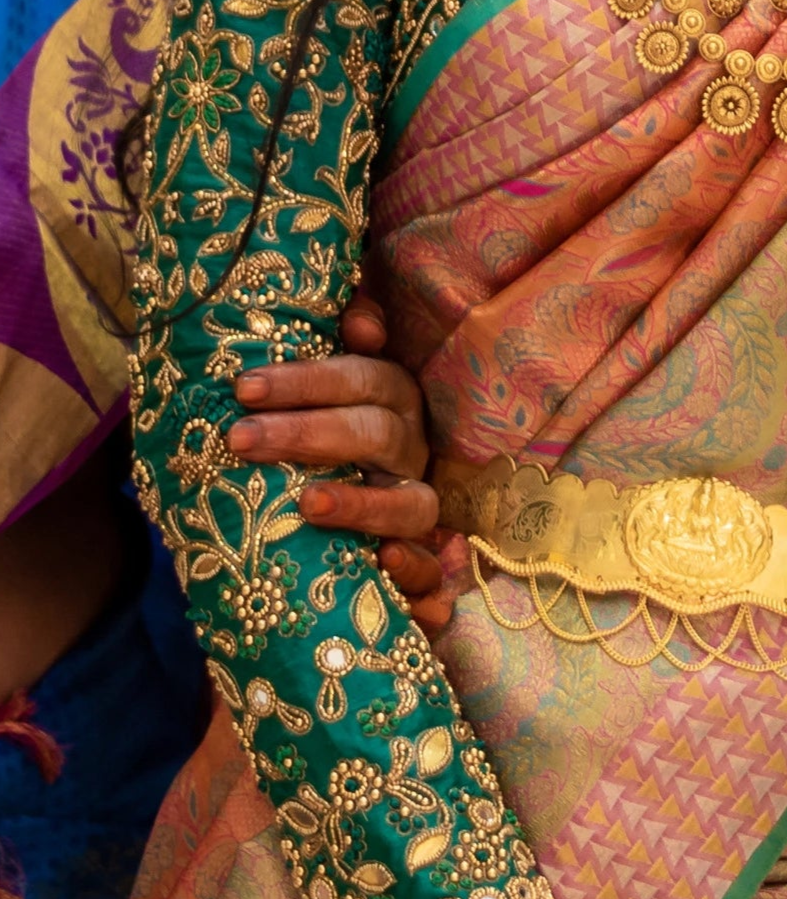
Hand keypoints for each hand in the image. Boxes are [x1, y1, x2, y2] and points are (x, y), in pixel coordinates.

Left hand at [226, 292, 449, 629]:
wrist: (329, 542)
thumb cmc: (320, 448)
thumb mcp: (324, 393)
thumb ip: (336, 347)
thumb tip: (362, 323)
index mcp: (392, 404)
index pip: (362, 377)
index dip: (306, 381)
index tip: (243, 388)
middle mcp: (411, 453)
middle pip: (376, 434)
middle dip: (307, 434)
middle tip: (241, 440)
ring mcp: (418, 511)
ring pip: (412, 504)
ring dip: (363, 504)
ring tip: (308, 505)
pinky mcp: (421, 569)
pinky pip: (434, 575)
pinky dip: (416, 571)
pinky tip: (382, 564)